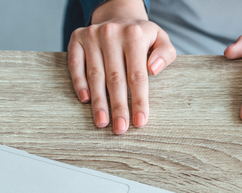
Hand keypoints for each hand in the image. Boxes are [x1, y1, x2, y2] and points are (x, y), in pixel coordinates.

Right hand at [67, 0, 175, 133]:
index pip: (137, 75)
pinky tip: (85, 100)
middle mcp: (111, 34)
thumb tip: (154, 70)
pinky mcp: (77, 38)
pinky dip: (79, 83)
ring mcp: (92, 36)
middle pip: (115, 79)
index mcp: (134, 36)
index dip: (138, 101)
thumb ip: (165, 54)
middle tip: (120, 128)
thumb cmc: (141, 35)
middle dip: (118, 107)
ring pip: (95, 75)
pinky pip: (75, 64)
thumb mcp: (161, 38)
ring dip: (98, 102)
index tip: (139, 122)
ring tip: (102, 122)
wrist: (118, 15)